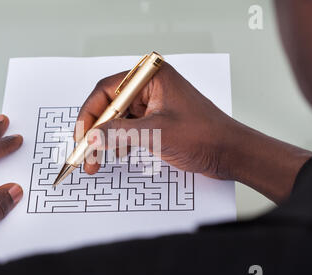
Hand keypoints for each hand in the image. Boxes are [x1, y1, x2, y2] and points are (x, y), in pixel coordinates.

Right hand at [75, 62, 311, 202]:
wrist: (230, 154)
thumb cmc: (205, 136)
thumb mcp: (156, 133)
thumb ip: (119, 133)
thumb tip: (91, 136)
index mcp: (151, 77)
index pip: (106, 90)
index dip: (89, 114)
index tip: (81, 135)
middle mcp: (150, 86)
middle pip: (109, 105)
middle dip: (95, 130)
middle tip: (85, 152)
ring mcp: (153, 103)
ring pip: (116, 118)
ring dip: (104, 139)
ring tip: (96, 160)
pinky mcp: (156, 119)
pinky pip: (128, 127)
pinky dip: (118, 141)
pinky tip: (114, 154)